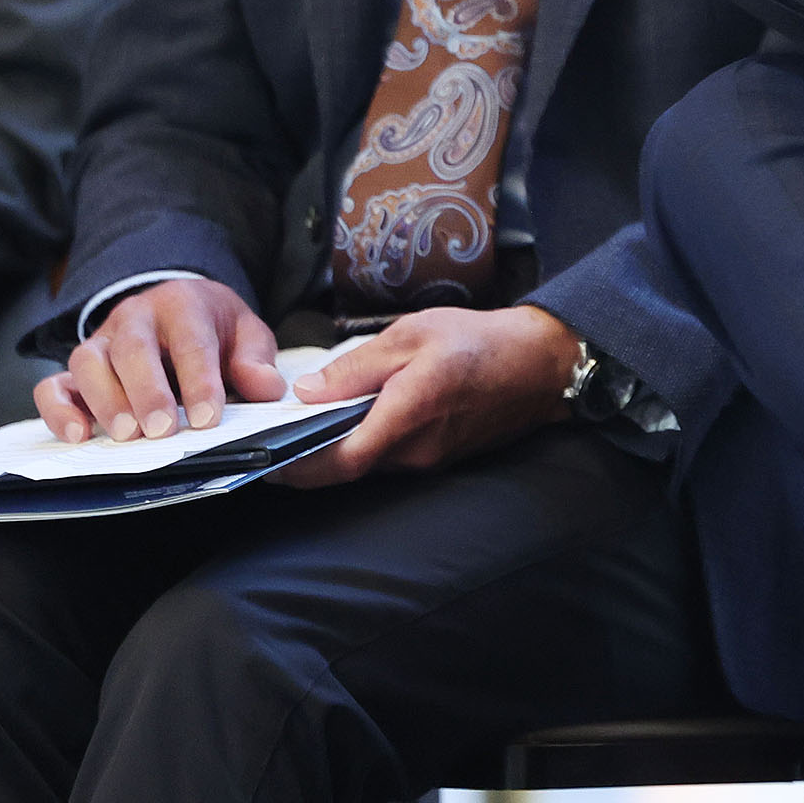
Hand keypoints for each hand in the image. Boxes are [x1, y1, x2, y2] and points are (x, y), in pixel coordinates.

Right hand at [35, 277, 286, 443]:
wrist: (178, 308)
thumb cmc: (213, 328)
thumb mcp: (245, 333)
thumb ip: (256, 359)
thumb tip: (266, 388)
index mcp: (182, 304)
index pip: (191, 339)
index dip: (199, 379)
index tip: (208, 418)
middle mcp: (135, 317)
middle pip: (133, 348)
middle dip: (147, 390)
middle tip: (161, 430)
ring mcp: (101, 341)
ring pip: (89, 361)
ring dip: (105, 400)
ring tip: (127, 436)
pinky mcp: (77, 369)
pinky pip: (53, 385)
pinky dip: (58, 410)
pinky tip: (78, 436)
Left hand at [278, 305, 579, 487]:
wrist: (539, 364)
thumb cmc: (478, 341)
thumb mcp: (412, 334)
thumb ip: (357, 367)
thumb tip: (308, 393)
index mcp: (407, 415)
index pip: (341, 461)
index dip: (298, 468)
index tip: (264, 460)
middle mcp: (416, 451)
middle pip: (348, 467)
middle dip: (307, 457)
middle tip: (270, 437)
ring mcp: (429, 461)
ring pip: (367, 463)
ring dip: (334, 449)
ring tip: (302, 423)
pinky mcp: (438, 459)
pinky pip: (389, 457)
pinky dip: (363, 443)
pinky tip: (349, 420)